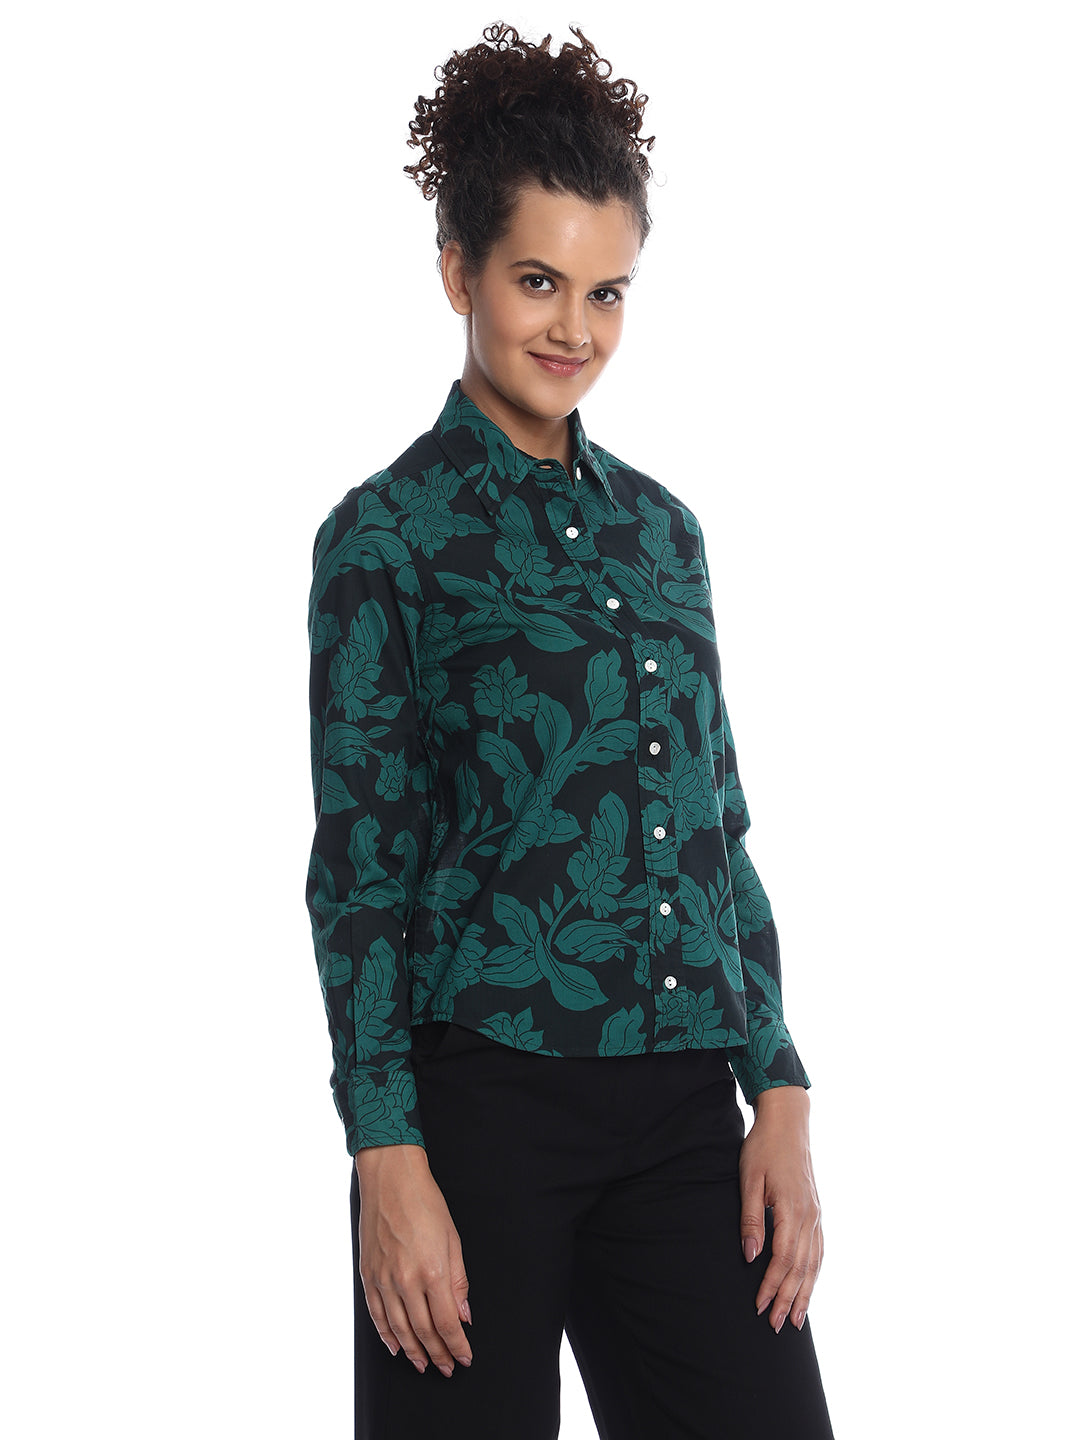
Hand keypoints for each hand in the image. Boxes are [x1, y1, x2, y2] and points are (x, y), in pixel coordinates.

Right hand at [354, 1144, 473, 1377]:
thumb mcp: (453, 1239)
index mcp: (432, 1271)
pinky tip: (395, 1347)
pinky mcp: (367, 1274)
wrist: (391, 1178)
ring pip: (398, 1329)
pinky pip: (376, 1315)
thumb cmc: (425, 1202)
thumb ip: (459, 1282)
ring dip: (413, 1352)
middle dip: (438, 1354)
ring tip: (424, 1364)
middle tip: (447, 1367)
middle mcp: (405, 1280)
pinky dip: (386, 1335)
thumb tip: (464, 1315)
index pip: (447, 1324)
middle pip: (423, 1331)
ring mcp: (383, 1279)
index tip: (464, 1358)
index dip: (457, 1346)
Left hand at [738, 1086, 822, 1334]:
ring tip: (796, 1320)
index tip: (759, 1306)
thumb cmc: (763, 1147)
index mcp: (792, 1209)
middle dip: (788, 1299)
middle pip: (801, 1268)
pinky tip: (809, 1286)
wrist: (788, 1121)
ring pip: (814, 1263)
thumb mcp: (749, 1179)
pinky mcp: (816, 1211)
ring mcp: (816, 1214)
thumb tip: (751, 1256)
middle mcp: (810, 1216)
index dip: (772, 1286)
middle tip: (775, 1326)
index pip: (783, 1259)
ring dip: (805, 1292)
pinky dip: (815, 1273)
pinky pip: (819, 1250)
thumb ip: (751, 1219)